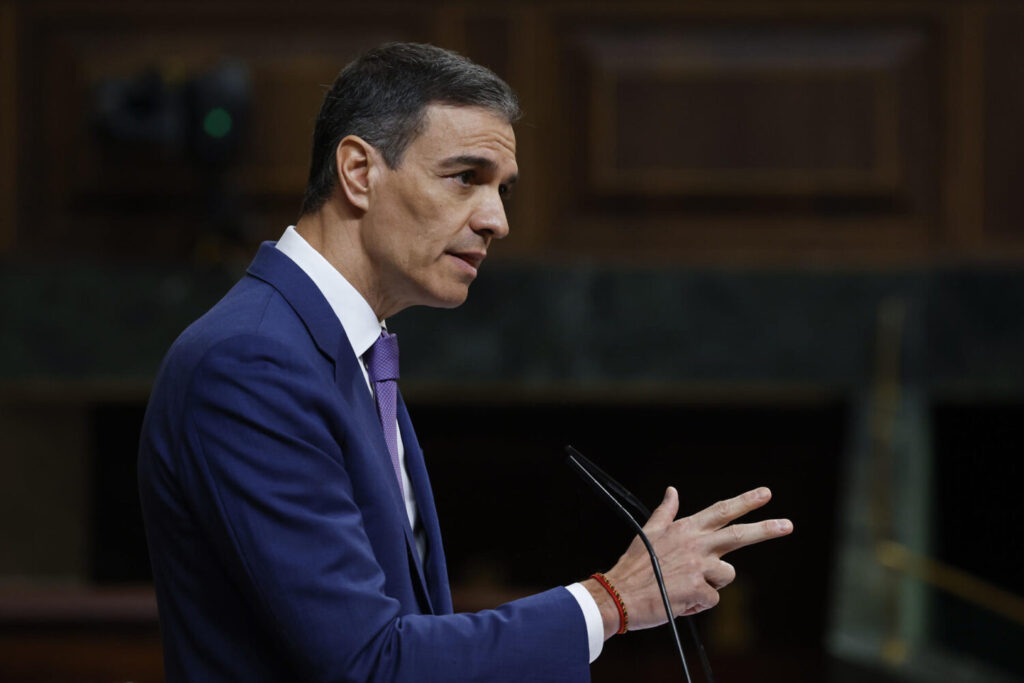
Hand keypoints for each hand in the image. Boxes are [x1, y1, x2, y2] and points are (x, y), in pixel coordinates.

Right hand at [585, 486, 791, 638]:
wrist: (619, 593)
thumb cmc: (633, 565)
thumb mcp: (649, 532)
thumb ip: (666, 512)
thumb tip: (672, 490)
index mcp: (685, 529)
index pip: (721, 510)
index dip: (745, 501)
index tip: (765, 494)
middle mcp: (696, 544)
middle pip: (739, 534)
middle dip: (766, 528)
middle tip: (788, 525)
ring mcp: (699, 567)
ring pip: (727, 575)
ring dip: (713, 583)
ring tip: (686, 585)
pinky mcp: (699, 590)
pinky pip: (713, 599)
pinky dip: (699, 603)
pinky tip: (681, 599)